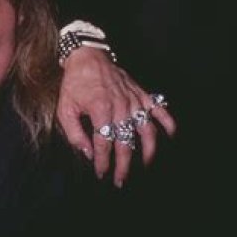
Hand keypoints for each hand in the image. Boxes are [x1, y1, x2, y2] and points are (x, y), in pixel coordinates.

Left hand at [57, 48, 175, 186]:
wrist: (88, 57)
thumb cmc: (75, 83)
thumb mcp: (65, 107)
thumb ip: (74, 132)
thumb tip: (87, 152)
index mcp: (100, 109)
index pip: (104, 143)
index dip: (103, 161)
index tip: (101, 173)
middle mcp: (121, 106)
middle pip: (126, 142)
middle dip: (124, 165)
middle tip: (120, 180)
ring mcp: (134, 100)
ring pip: (147, 130)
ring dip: (149, 151)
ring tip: (146, 165)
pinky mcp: (142, 94)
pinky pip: (160, 110)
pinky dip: (168, 123)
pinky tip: (171, 136)